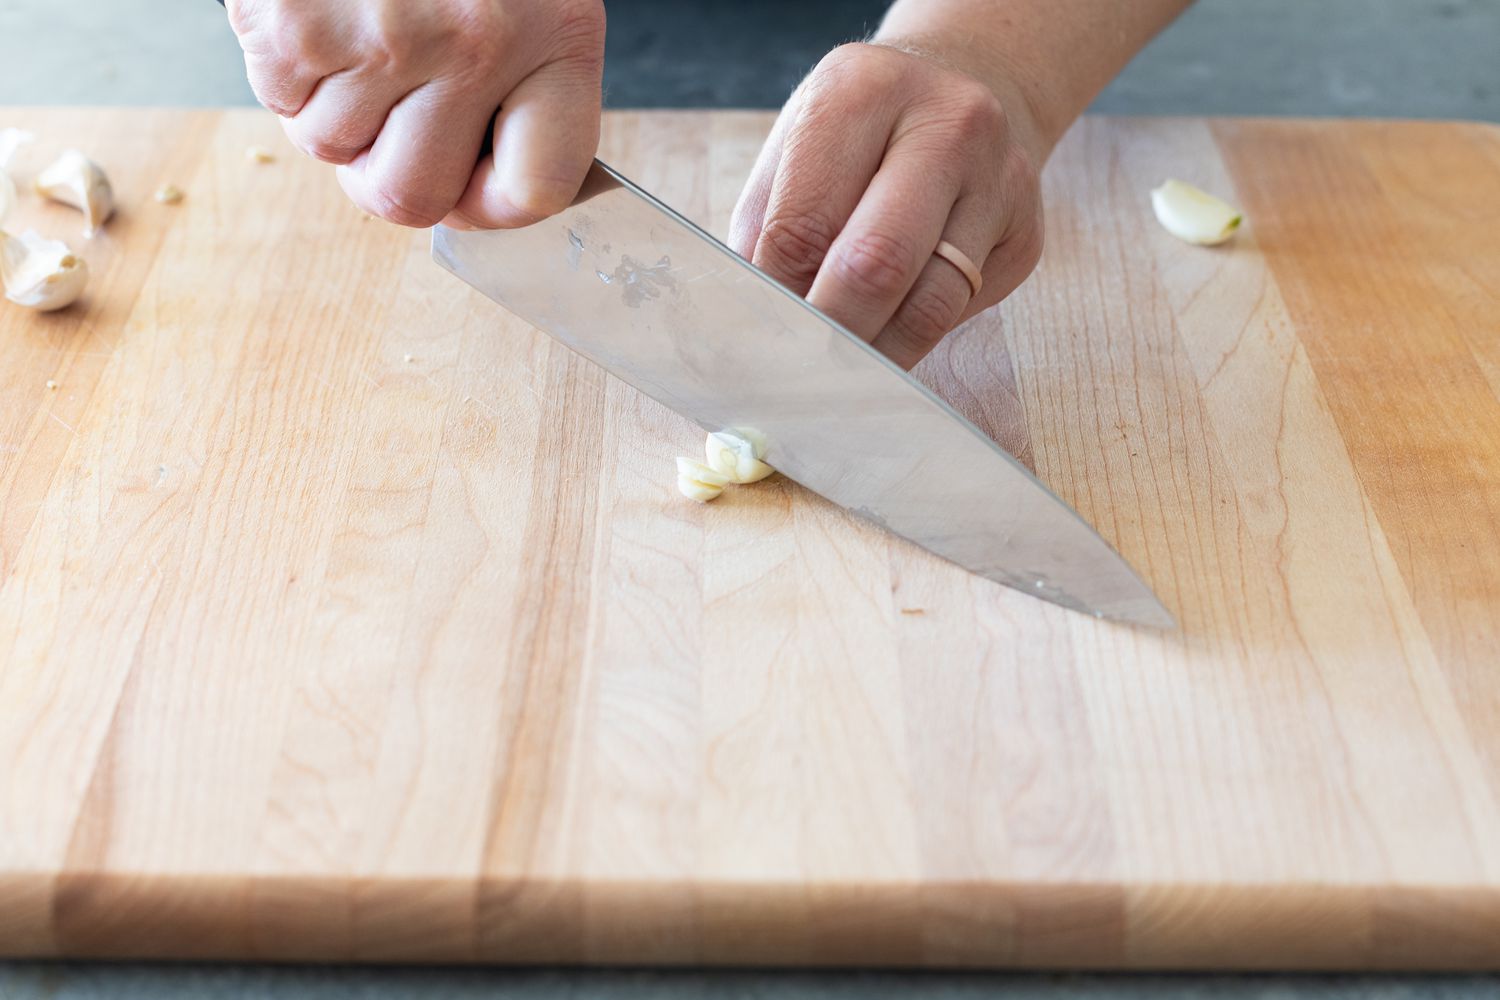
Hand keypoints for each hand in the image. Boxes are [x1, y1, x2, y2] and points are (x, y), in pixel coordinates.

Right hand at [226, 0, 605, 228]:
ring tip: (352, 31)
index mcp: (556, 35)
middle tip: (382, 126)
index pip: (538, 189)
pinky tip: (315, 8)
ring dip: (329, 108)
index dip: (492, 207)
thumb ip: (515, 81)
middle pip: (415, 197)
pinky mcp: (297, 23)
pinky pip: (277, 101)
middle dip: (385, 175)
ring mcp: (385, 36)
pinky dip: (283, 68)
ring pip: (332, 150)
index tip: (468, 188)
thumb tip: (472, 187)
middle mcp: (478, 43)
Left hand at [728, 42, 1043, 368]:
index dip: (778, 296)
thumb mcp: (796, 147)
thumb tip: (758, 325)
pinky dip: (914, 337)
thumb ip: (769, 229)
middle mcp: (948, 124)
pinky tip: (888, 333)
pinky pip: (962, 312)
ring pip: (931, 305)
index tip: (762, 337)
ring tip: (839, 370)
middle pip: (879, 263)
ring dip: (876, 353)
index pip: (805, 224)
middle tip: (800, 370)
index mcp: (864, 91)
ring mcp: (1001, 179)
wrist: (966, 91)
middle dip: (831, 332)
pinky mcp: (1026, 235)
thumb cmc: (859, 134)